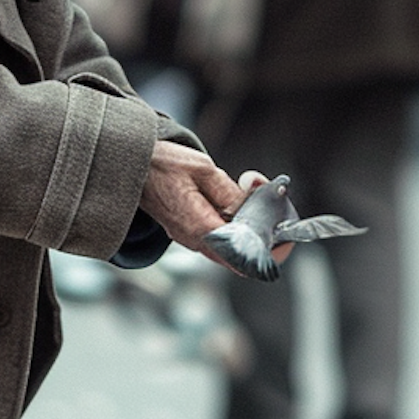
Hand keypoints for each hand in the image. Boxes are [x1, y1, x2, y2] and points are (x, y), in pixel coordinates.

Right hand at [139, 145, 292, 273]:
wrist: (131, 164)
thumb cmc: (162, 164)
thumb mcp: (203, 171)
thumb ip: (231, 194)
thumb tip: (255, 209)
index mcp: (199, 228)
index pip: (241, 254)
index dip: (268, 251)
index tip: (286, 239)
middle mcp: (194, 240)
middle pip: (239, 255)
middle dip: (262, 237)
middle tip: (276, 211)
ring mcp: (190, 239)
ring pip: (230, 247)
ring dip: (248, 229)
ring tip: (256, 200)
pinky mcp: (188, 232)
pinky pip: (219, 237)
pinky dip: (234, 225)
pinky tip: (237, 203)